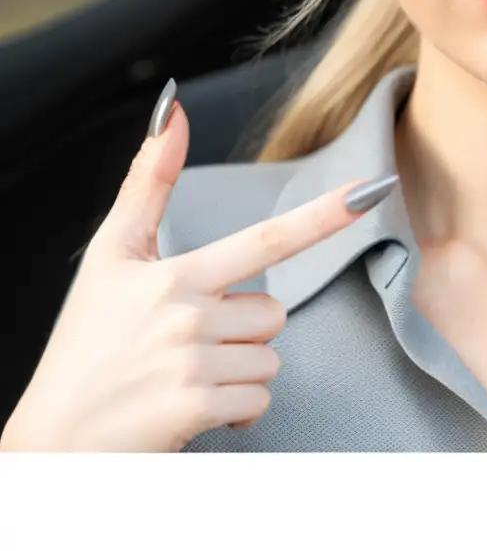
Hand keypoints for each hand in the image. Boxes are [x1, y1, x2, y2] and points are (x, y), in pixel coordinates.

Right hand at [0, 83, 394, 451]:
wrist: (53, 438)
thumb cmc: (85, 342)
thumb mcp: (111, 254)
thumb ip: (149, 182)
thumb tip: (173, 111)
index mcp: (176, 274)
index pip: (266, 240)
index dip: (323, 216)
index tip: (370, 192)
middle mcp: (188, 315)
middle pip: (273, 314)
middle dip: (242, 331)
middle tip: (185, 344)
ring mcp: (193, 363)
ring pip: (268, 360)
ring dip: (238, 374)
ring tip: (183, 376)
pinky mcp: (195, 408)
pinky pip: (257, 402)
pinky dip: (235, 413)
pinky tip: (192, 409)